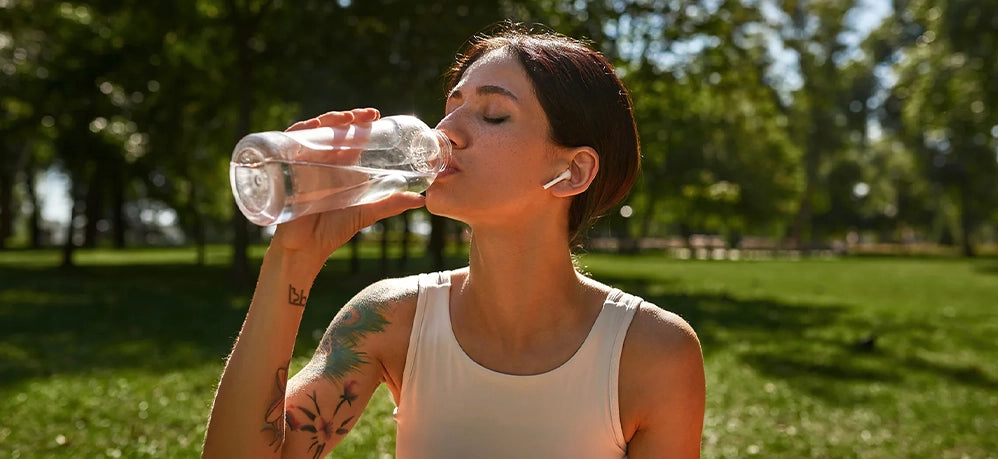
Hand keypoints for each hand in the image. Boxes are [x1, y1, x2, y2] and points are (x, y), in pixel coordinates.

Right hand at [270, 108, 425, 261]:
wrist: (306, 248)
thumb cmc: (333, 230)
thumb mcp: (366, 212)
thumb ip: (391, 204)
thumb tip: (421, 200)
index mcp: (342, 166)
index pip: (351, 136)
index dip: (360, 122)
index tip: (375, 115)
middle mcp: (322, 161)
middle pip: (333, 129)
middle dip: (347, 117)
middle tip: (366, 116)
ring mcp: (304, 163)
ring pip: (313, 131)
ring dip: (328, 120)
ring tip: (345, 119)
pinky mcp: (286, 169)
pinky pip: (288, 142)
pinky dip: (298, 131)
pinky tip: (312, 127)